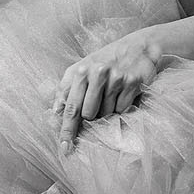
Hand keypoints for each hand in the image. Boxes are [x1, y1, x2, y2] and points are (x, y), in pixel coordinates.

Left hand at [51, 32, 166, 152]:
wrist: (138, 47)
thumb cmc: (104, 61)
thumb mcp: (81, 69)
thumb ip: (65, 89)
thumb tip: (55, 113)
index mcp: (80, 71)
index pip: (70, 107)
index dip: (66, 130)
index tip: (65, 147)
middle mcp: (97, 73)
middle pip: (88, 114)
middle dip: (91, 116)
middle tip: (97, 103)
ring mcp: (116, 78)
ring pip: (106, 113)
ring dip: (107, 109)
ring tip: (111, 92)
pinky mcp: (132, 82)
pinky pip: (122, 108)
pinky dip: (122, 105)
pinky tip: (123, 92)